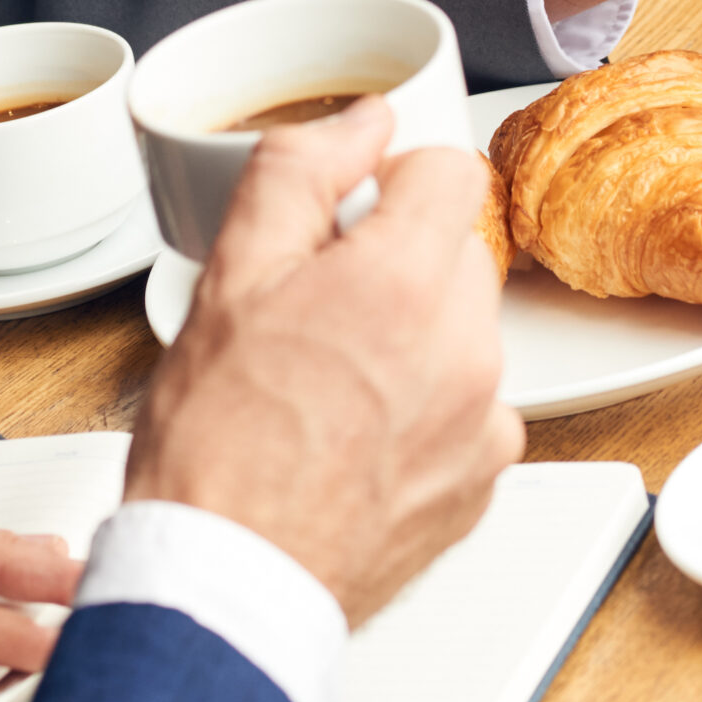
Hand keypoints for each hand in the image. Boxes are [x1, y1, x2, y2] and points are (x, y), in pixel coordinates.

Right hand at [126, 98, 521, 625]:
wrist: (230, 579)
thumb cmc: (217, 447)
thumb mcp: (230, 277)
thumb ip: (301, 172)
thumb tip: (362, 123)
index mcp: (405, 281)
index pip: (450, 169)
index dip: (391, 183)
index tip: (352, 219)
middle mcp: (466, 347)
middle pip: (456, 252)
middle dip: (395, 263)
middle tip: (315, 314)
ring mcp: (483, 419)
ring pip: (463, 331)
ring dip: (412, 337)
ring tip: (328, 386)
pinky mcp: (483, 479)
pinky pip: (471, 409)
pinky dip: (426, 410)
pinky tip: (356, 438)